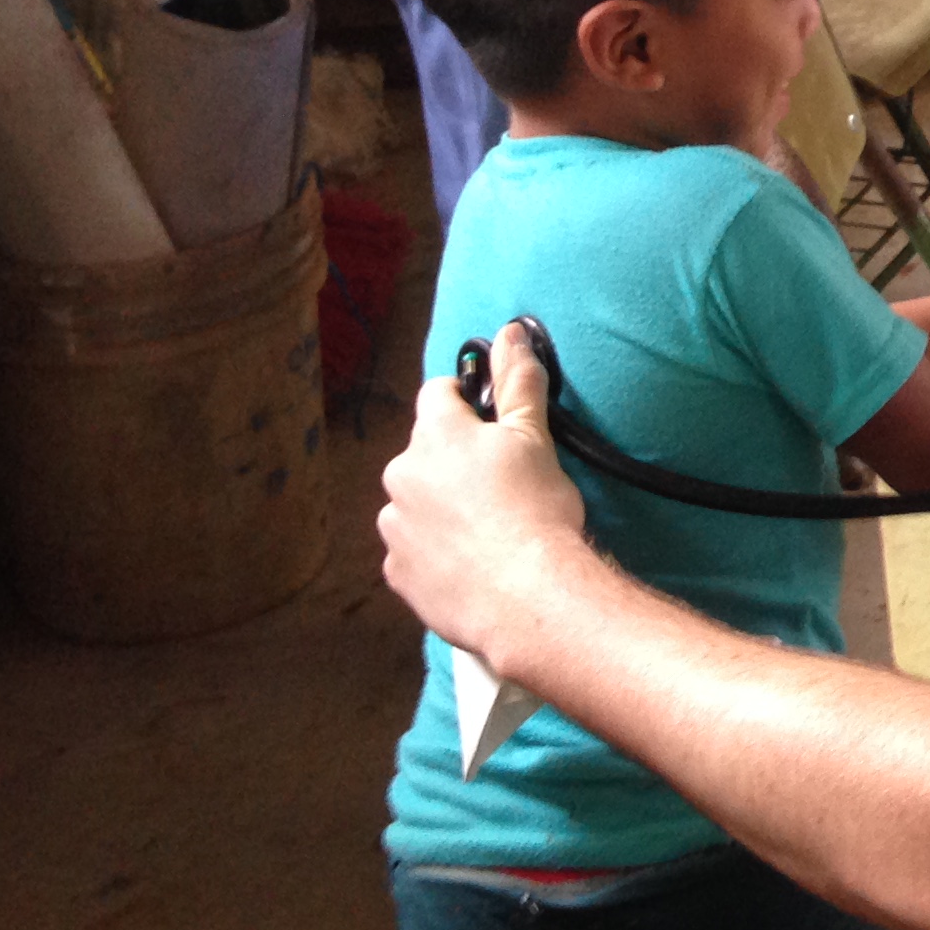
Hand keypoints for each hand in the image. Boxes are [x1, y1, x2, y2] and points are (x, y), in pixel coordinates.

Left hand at [379, 323, 590, 665]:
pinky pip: (414, 551)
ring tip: (488, 530)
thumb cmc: (535, 509)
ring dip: (441, 508)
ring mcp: (394, 528)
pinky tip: (472, 563)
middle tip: (501, 483)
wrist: (527, 596)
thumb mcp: (534, 437)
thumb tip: (510, 332)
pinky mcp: (398, 574)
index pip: (437, 393)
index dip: (467, 403)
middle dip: (454, 461)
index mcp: (434, 435)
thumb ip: (517, 381)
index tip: (494, 426)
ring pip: (415, 503)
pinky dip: (436, 552)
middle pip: (425, 453)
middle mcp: (401, 476)